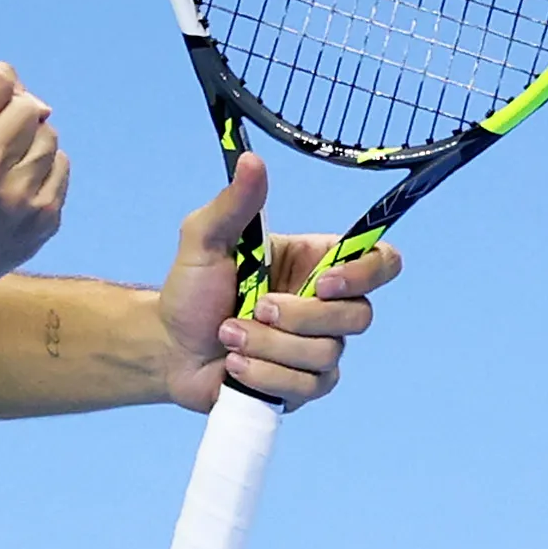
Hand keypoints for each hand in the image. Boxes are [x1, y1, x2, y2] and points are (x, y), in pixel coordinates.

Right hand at [0, 63, 67, 302]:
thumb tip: (16, 84)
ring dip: (29, 140)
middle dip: (11, 112)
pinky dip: (42, 167)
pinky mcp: (44, 221)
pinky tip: (18, 182)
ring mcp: (18, 202)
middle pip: (27, 108)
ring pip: (49, 135)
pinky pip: (61, 165)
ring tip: (6, 160)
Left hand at [152, 152, 403, 413]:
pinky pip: (307, 387)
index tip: (321, 283)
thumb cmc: (190, 289)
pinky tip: (234, 366)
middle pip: (359, 316)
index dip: (365, 274)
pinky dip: (265, 375)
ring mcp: (318, 349)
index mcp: (316, 264)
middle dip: (299, 318)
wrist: (167, 347)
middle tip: (254, 309)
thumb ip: (233, 205)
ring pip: (327, 355)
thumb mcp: (204, 239)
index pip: (381, 263)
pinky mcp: (303, 386)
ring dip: (269, 347)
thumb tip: (252, 161)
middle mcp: (326, 307)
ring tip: (228, 337)